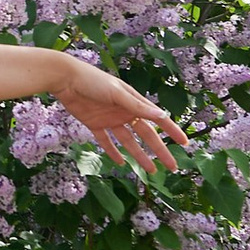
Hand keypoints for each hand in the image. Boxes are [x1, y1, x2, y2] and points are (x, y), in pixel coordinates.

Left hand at [55, 55, 187, 173]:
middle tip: (172, 167)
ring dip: (139, 156)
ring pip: (129, 142)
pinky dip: (113, 152)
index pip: (158, 119)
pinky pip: (106, 141)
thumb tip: (162, 116)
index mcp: (134, 102)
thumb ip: (137, 107)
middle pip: (146, 135)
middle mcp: (124, 112)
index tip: (184, 143)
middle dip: (159, 151)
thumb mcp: (117, 93)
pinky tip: (121, 163)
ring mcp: (110, 119)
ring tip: (151, 171)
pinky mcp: (94, 124)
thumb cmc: (93, 81)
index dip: (171, 131)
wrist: (65, 79)